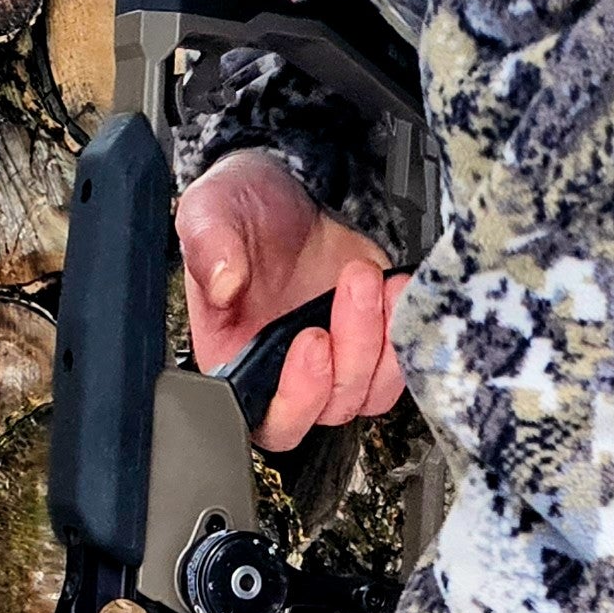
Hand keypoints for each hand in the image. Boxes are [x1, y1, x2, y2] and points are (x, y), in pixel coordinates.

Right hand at [175, 150, 411, 447]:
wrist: (285, 193)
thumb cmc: (239, 212)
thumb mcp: (209, 214)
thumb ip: (209, 248)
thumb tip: (224, 284)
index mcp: (237, 363)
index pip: (268, 419)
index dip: (296, 398)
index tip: (312, 341)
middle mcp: (286, 374)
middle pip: (330, 407)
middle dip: (351, 353)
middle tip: (352, 286)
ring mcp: (335, 361)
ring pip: (371, 391)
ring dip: (381, 341)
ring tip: (373, 278)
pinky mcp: (372, 341)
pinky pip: (399, 363)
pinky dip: (404, 330)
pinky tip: (398, 286)